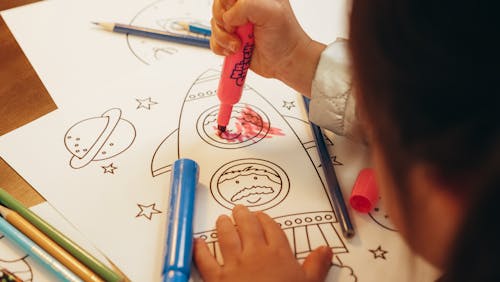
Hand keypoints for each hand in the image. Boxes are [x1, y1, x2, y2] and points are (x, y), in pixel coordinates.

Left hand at [193, 205, 332, 281]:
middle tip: (238, 210)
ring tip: (222, 219)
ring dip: (223, 226)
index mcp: (278, 253)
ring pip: (226, 237)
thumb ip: (316, 265)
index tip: (261, 216)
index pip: (271, 228)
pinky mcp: (217, 279)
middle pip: (247, 226)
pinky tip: (198, 242)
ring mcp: (234, 265)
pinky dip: (200, 250)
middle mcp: (255, 253)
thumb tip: (326, 249)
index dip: (265, 219)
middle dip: (242, 215)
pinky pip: (205, 260)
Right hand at [210, 0, 325, 95]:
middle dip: (224, 22)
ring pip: (214, 24)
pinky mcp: (231, 39)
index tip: (237, 15)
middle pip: (218, 7)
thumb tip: (228, 16)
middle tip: (238, 30)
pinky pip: (214, 40)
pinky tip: (235, 50)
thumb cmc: (286, 37)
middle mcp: (243, 7)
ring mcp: (236, 23)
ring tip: (239, 44)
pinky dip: (221, 47)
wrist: (286, 62)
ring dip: (224, 38)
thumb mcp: (272, 13)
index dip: (227, 4)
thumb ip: (247, 6)